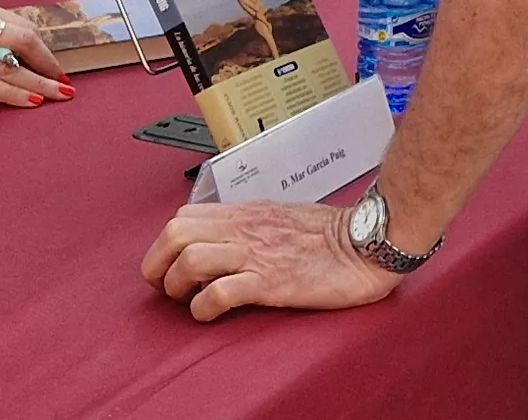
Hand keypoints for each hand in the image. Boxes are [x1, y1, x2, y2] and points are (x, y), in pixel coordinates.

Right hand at [0, 0, 71, 107]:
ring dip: (38, 84)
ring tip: (57, 96)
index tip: (57, 66)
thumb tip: (22, 58)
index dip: (44, 48)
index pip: (22, 26)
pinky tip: (31, 102)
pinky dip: (14, 95)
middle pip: (23, 41)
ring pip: (10, 66)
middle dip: (49, 64)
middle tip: (65, 83)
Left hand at [144, 200, 403, 319]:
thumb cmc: (332, 234)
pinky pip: (219, 293)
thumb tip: (222, 239)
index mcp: (246, 213)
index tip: (170, 267)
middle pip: (175, 234)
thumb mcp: (281, 216)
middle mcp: (244, 229)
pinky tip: (211, 313)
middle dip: (158, 265)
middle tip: (168, 288)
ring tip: (188, 300)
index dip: (164, 245)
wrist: (368, 243)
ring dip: (177, 286)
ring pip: (189, 260)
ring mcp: (256, 255)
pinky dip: (203, 307)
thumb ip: (250, 224)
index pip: (183, 216)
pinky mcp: (270, 282)